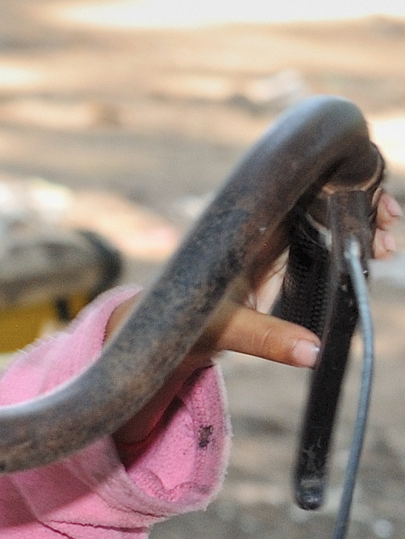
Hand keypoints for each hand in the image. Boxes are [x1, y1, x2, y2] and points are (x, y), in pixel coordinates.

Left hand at [108, 190, 399, 454]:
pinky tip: (373, 254)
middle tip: (390, 229)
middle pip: (322, 195)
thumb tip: (314, 352)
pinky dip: (347, 242)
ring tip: (385, 246)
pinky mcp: (276, 258)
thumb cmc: (182, 323)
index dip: (345, 186)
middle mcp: (259, 224)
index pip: (303, 187)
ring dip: (360, 223)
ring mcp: (270, 239)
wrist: (157, 335)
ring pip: (326, 215)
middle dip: (362, 203)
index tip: (376, 207)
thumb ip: (268, 339)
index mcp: (246, 225)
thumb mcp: (227, 329)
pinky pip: (320, 238)